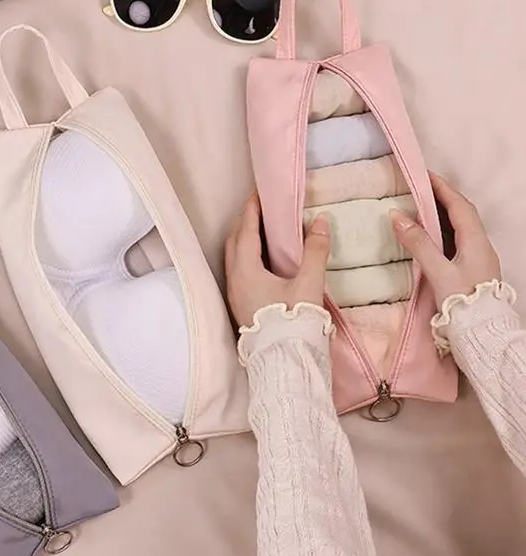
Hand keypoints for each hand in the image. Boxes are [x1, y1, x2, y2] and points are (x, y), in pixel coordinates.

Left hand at [225, 192, 331, 326]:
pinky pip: (236, 270)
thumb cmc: (294, 321)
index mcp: (246, 270)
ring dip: (244, 240)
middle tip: (260, 208)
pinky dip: (245, 256)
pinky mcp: (239, 304)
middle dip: (246, 222)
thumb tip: (321, 221)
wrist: (284, 361)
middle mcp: (234, 279)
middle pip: (235, 241)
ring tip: (261, 230)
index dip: (252, 210)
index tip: (258, 194)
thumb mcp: (309, 285)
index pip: (246, 231)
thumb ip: (316, 252)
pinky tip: (261, 260)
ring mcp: (234, 293)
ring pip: (233, 257)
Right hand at [389, 172, 500, 306]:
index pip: (459, 206)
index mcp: (476, 242)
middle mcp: (479, 247)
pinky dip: (439, 233)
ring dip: (439, 216)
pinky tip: (425, 237)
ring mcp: (476, 259)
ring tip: (416, 209)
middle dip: (440, 198)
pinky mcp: (470, 270)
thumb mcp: (438, 271)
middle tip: (417, 189)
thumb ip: (418, 243)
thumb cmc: (462, 303)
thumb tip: (397, 216)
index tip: (423, 176)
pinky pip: (454, 242)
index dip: (441, 188)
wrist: (482, 334)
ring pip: (457, 229)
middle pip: (460, 214)